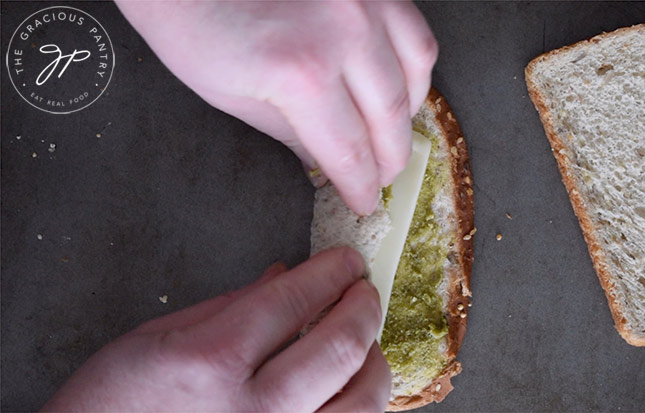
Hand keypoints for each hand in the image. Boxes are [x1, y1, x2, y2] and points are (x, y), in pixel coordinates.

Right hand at [43, 247, 389, 411]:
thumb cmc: (112, 404)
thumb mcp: (156, 337)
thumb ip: (229, 305)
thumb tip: (283, 276)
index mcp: (210, 361)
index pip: (294, 299)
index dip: (331, 271)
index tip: (346, 261)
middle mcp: (252, 409)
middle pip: (340, 347)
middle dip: (363, 306)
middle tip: (363, 290)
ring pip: (362, 402)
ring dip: (373, 360)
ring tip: (364, 340)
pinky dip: (358, 404)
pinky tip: (350, 387)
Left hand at [116, 1, 437, 214]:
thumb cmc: (197, 29)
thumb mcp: (234, 98)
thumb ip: (292, 136)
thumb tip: (327, 164)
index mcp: (301, 74)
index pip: (349, 151)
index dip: (360, 186)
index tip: (364, 201)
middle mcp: (343, 34)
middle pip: (389, 118)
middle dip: (389, 160)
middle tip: (383, 177)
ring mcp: (363, 2)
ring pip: (413, 75)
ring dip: (407, 115)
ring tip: (392, 135)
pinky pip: (415, 34)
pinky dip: (415, 67)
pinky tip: (400, 85)